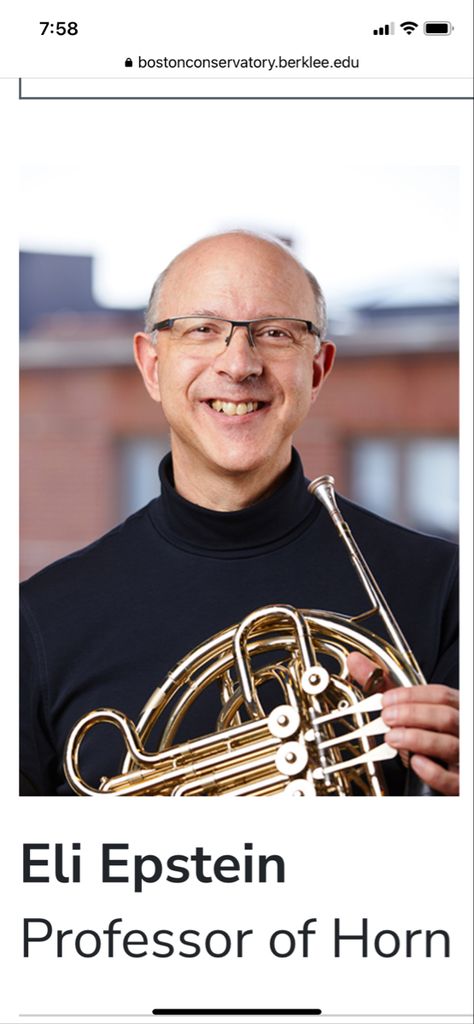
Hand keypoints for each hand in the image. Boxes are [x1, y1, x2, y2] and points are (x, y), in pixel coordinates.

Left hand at [347, 653, 458, 795]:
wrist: (448, 766)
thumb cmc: (427, 730)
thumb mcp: (410, 707)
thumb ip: (386, 687)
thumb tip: (356, 662)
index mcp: (456, 708)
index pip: (440, 695)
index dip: (411, 696)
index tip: (386, 700)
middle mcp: (462, 729)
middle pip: (445, 716)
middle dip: (412, 715)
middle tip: (386, 718)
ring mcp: (463, 755)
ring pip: (449, 745)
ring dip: (416, 739)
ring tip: (391, 738)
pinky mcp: (459, 781)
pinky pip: (451, 779)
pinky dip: (432, 772)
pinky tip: (415, 763)